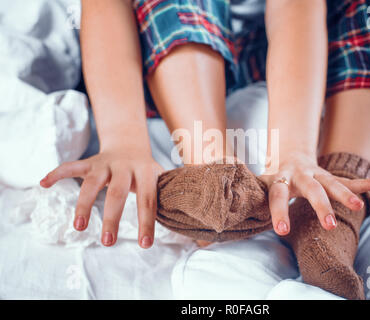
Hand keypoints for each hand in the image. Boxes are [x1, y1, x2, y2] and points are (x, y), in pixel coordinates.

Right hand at [40, 144, 162, 247]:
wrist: (130, 143)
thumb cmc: (147, 170)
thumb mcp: (161, 177)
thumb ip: (168, 195)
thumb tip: (191, 220)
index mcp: (147, 172)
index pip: (148, 199)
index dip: (147, 222)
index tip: (145, 245)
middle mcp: (125, 167)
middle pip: (118, 193)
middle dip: (113, 218)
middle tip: (109, 242)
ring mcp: (105, 163)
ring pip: (92, 183)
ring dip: (84, 204)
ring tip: (80, 227)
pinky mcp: (90, 161)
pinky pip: (72, 166)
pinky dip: (57, 173)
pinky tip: (43, 183)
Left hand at [259, 153, 369, 234]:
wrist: (289, 155)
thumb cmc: (273, 178)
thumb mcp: (260, 183)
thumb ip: (252, 194)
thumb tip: (234, 208)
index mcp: (281, 178)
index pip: (278, 195)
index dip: (280, 211)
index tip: (282, 231)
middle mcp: (301, 175)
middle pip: (312, 189)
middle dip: (321, 206)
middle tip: (330, 225)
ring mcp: (317, 174)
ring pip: (333, 183)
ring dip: (346, 195)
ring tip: (358, 207)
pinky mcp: (329, 176)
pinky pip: (347, 180)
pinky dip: (362, 183)